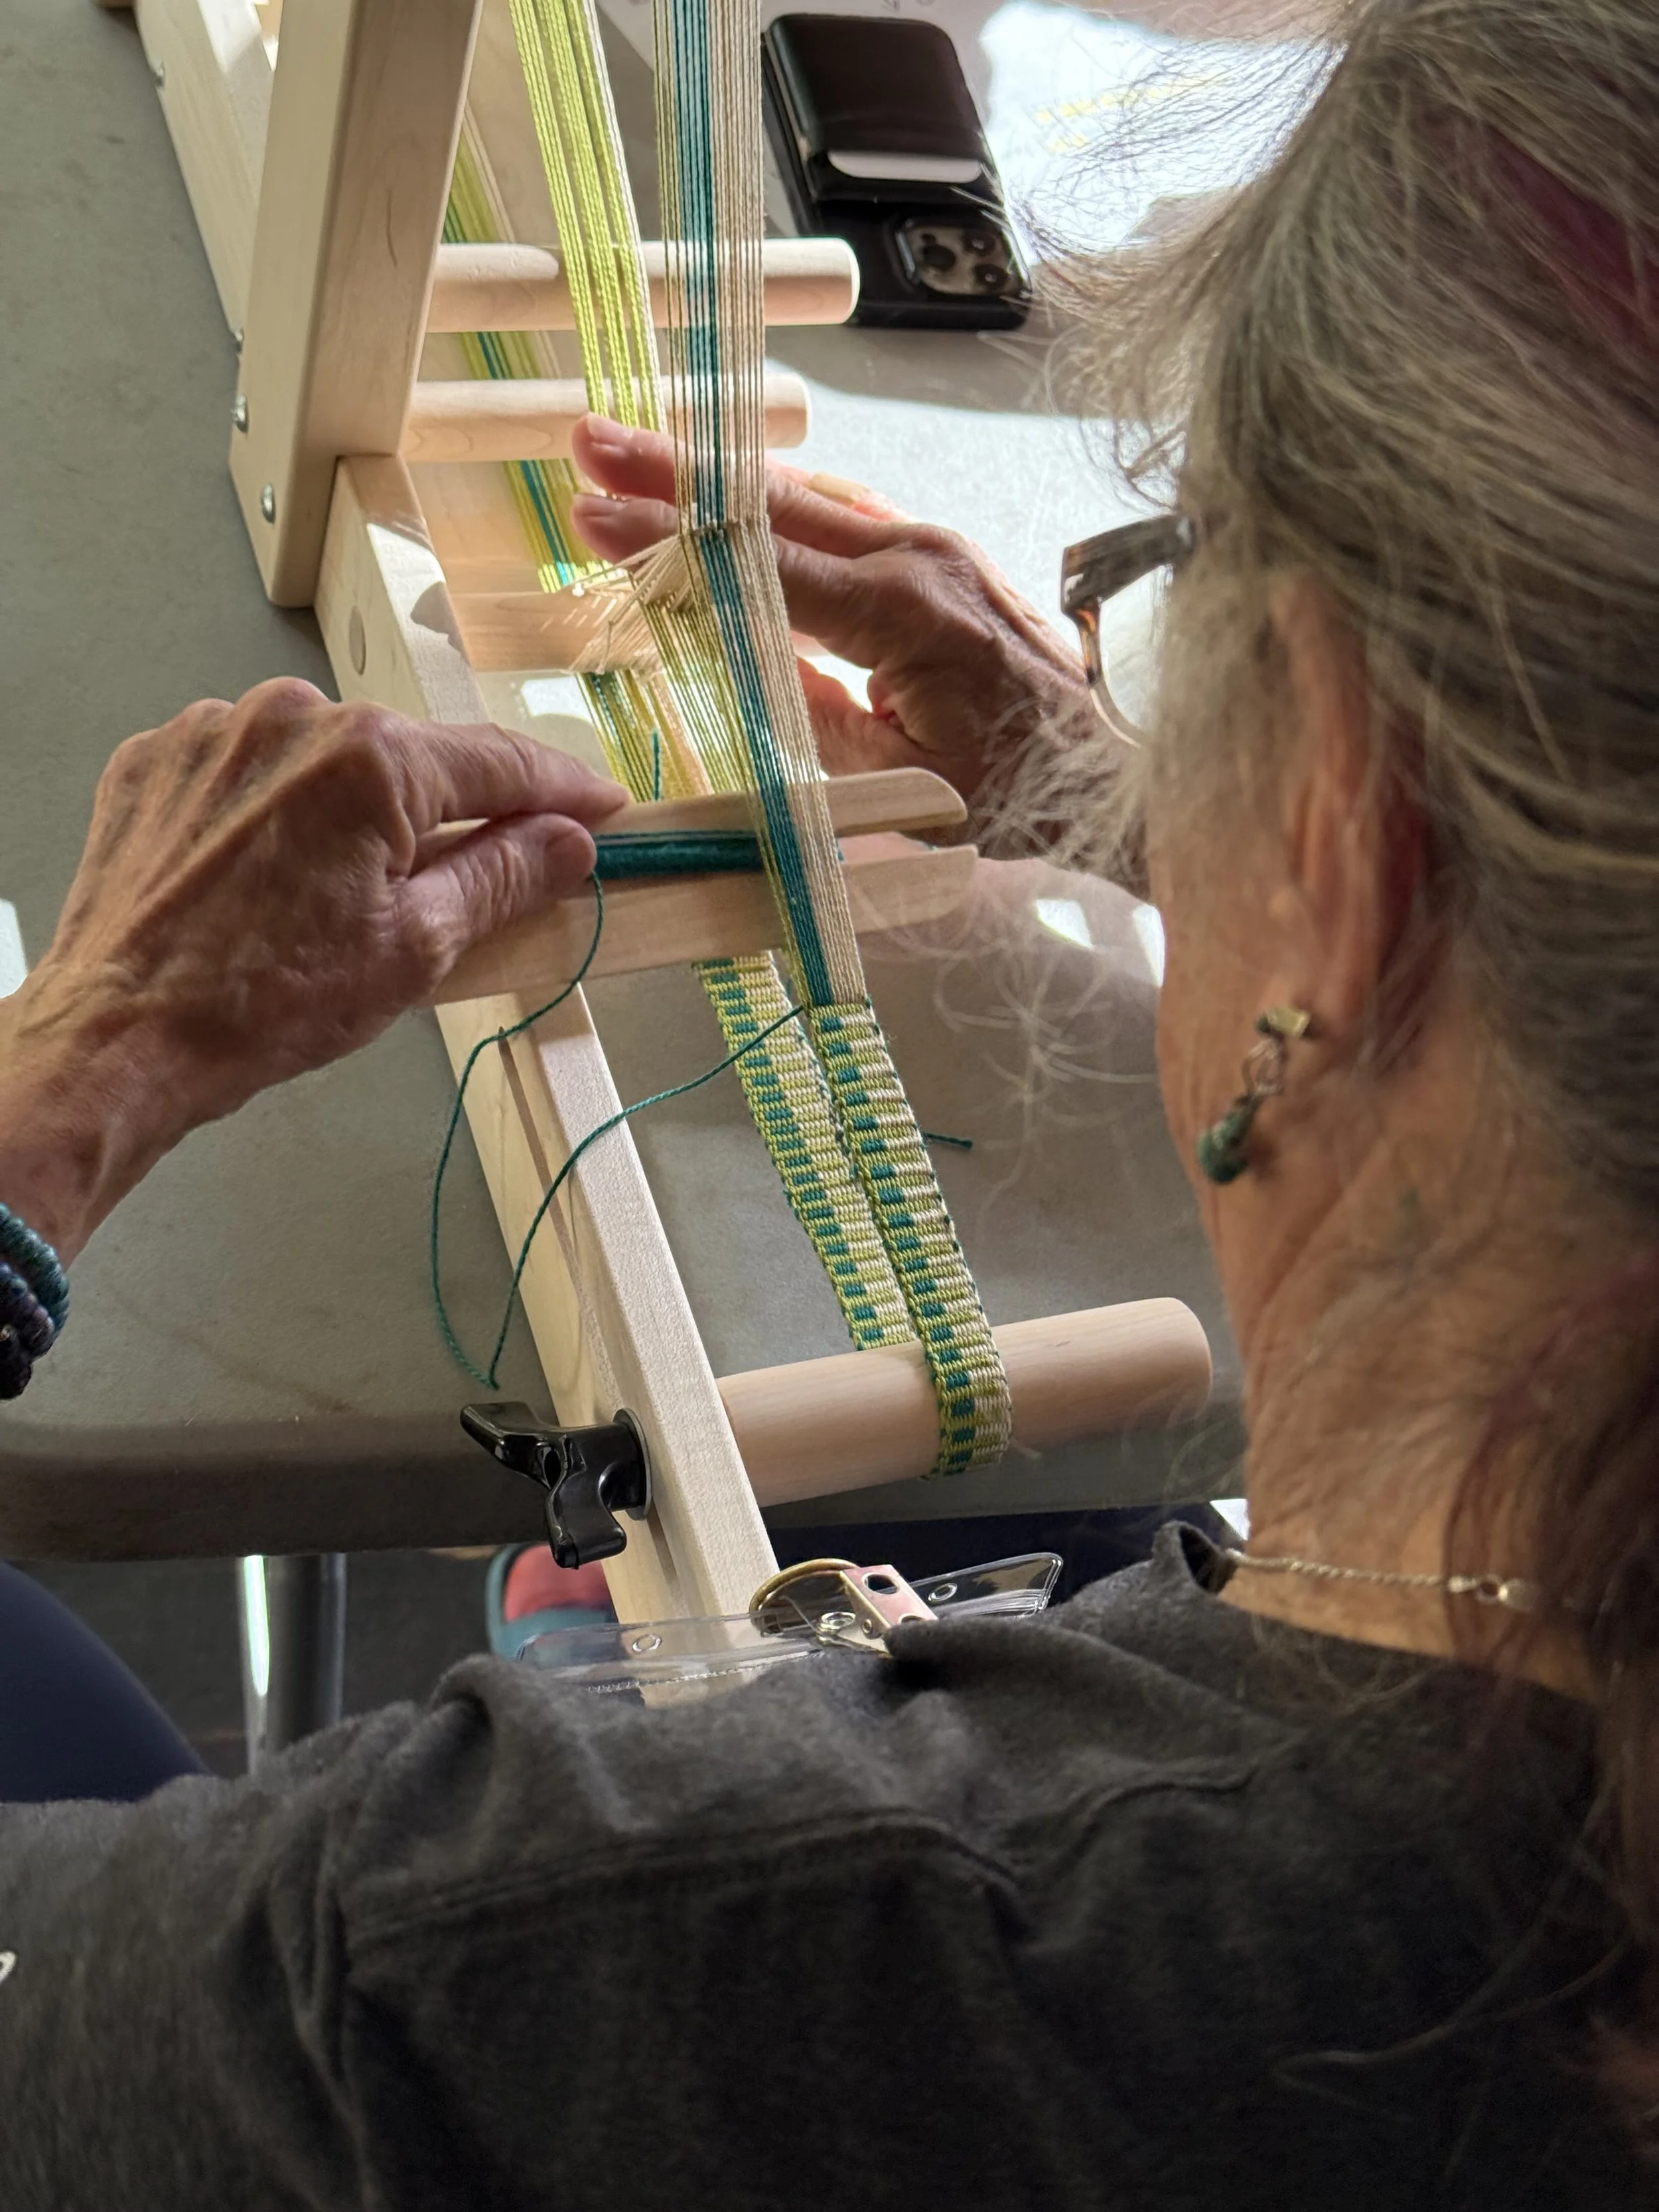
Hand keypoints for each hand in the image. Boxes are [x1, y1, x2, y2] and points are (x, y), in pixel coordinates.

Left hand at [0, 680, 625, 1256]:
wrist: (119, 1036)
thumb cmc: (265, 1005)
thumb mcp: (417, 949)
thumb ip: (504, 877)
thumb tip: (570, 840)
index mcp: (372, 759)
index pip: (499, 763)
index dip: (562, 790)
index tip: (602, 805)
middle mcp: (293, 717)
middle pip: (409, 761)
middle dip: (441, 818)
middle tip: (456, 892)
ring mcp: (216, 731)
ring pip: (326, 763)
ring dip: (350, 815)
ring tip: (333, 901)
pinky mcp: (159, 758)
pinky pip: (251, 770)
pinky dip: (276, 813)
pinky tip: (267, 879)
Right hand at [569, 416, 1094, 847]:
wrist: (1110, 774)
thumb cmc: (1015, 791)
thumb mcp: (896, 776)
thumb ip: (810, 716)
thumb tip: (742, 662)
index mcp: (904, 613)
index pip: (761, 566)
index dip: (671, 540)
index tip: (597, 516)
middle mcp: (920, 559)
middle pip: (776, 503)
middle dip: (675, 471)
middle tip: (592, 440)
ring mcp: (936, 549)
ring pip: (809, 498)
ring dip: (719, 478)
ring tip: (637, 453)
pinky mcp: (944, 557)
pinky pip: (846, 517)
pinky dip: (777, 502)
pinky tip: (728, 490)